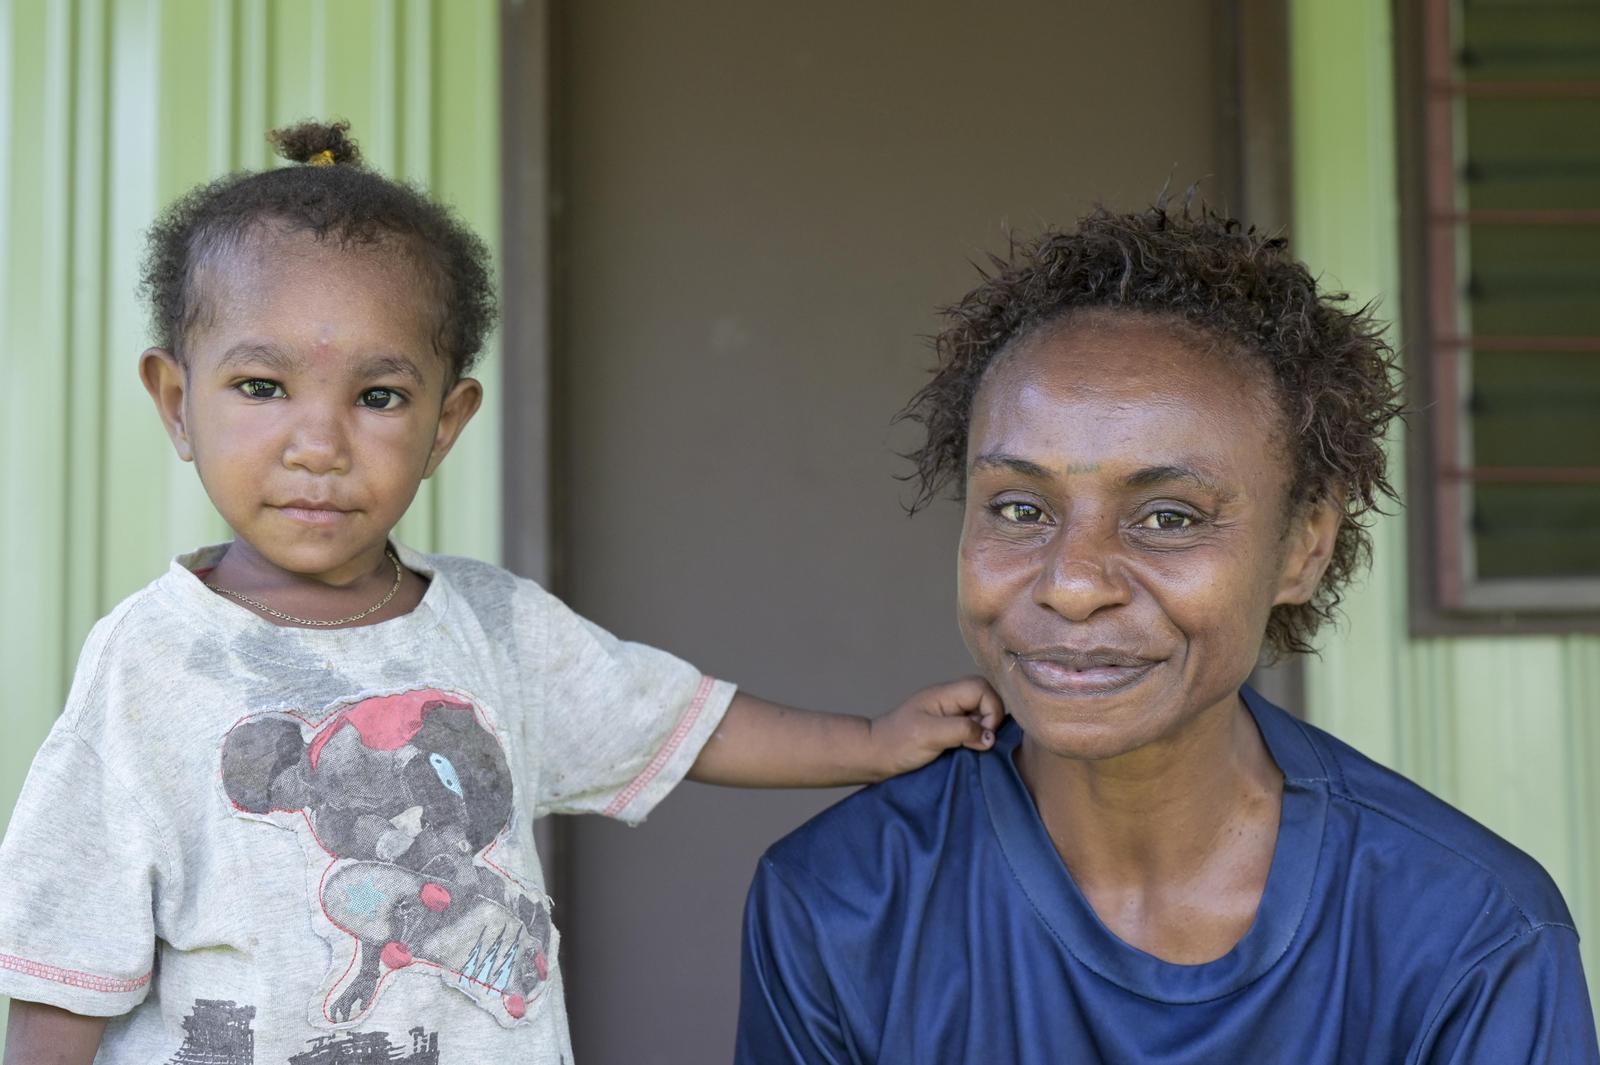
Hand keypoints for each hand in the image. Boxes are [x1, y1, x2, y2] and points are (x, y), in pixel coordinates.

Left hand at [866, 676, 1004, 778]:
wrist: (876, 755)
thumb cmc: (898, 742)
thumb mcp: (930, 735)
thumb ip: (962, 731)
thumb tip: (990, 736)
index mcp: (944, 694)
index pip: (981, 688)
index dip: (991, 709)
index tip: (983, 733)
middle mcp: (949, 700)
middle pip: (984, 697)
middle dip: (990, 718)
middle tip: (980, 740)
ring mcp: (948, 713)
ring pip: (979, 712)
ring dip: (982, 729)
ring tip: (971, 746)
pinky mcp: (947, 728)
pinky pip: (971, 725)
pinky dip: (975, 736)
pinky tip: (967, 749)